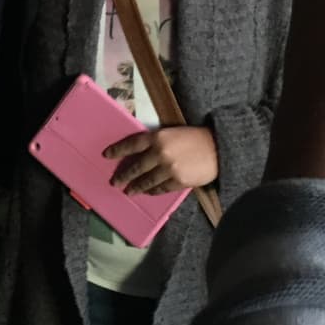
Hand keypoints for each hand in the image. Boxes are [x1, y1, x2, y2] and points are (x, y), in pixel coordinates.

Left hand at [104, 127, 218, 194]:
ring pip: (147, 181)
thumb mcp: (173, 133)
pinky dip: (153, 191)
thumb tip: (140, 153)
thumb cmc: (195, 137)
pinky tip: (148, 192)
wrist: (218, 147)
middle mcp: (160, 153)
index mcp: (158, 137)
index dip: (118, 150)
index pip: (132, 144)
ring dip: (136, 187)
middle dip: (124, 175)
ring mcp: (169, 169)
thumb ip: (157, 141)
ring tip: (129, 191)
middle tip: (115, 182)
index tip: (107, 155)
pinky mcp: (179, 181)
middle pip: (136, 167)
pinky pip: (161, 188)